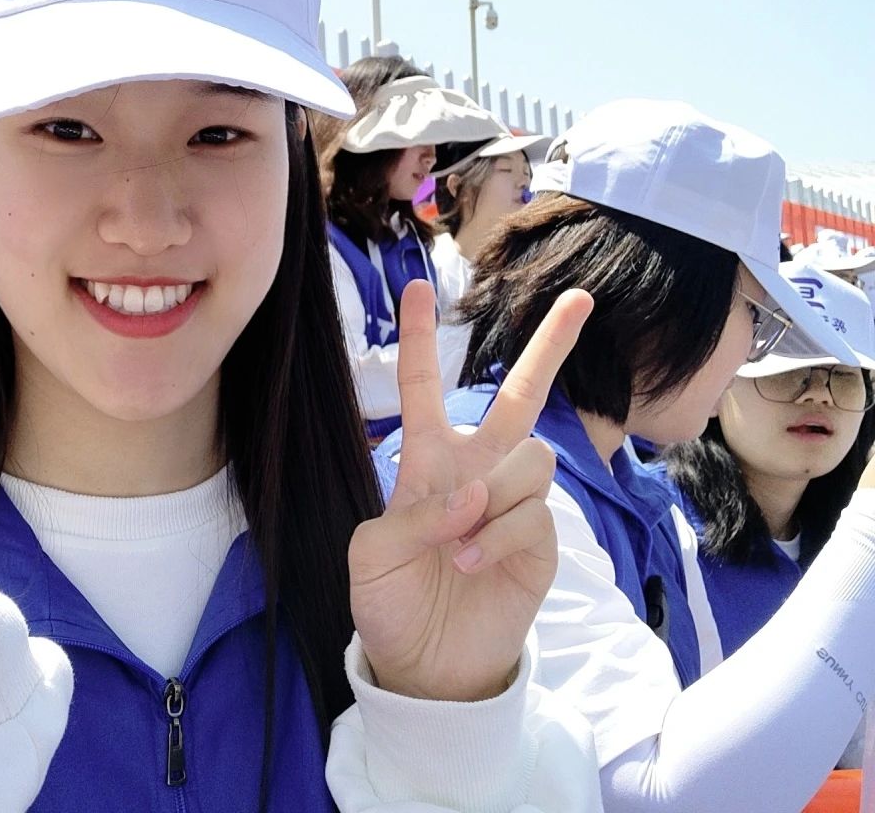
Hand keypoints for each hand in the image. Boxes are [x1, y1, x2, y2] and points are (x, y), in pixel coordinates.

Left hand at [350, 280, 592, 702]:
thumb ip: (414, 513)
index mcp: (427, 462)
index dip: (421, 340)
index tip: (416, 287)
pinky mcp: (541, 540)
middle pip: (522, 396)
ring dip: (492, 496)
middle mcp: (477, 471)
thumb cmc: (390, 600)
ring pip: (531, 457)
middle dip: (551, 346)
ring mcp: (513, 503)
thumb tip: (471, 497)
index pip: (425, 389)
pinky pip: (533, 512)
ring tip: (457, 542)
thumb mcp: (373, 551)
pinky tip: (471, 562)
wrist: (425, 665)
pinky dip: (497, 535)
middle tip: (579, 298)